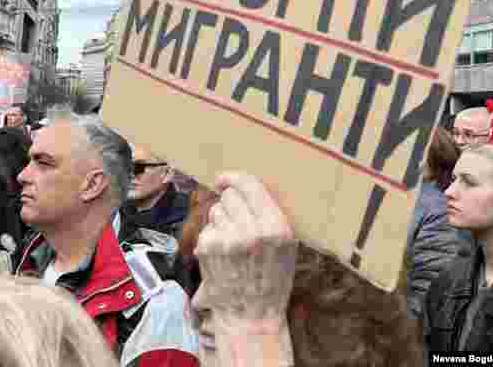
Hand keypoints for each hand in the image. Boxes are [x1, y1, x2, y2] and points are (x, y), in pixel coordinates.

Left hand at [194, 171, 297, 327]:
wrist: (252, 315)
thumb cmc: (271, 279)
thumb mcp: (286, 246)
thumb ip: (269, 215)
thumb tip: (242, 185)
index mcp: (277, 227)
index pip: (251, 185)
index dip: (234, 178)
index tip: (224, 178)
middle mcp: (253, 231)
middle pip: (230, 195)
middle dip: (229, 203)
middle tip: (236, 222)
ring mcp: (228, 239)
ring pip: (216, 210)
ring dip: (220, 220)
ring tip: (231, 242)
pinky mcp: (209, 248)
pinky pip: (206, 227)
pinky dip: (211, 236)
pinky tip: (221, 254)